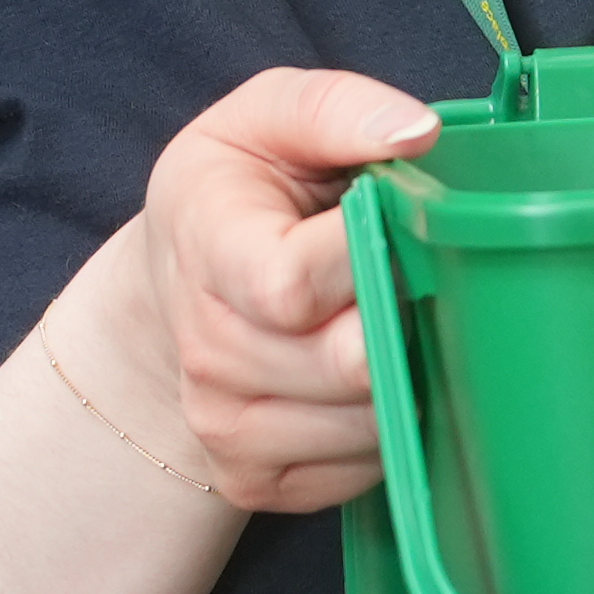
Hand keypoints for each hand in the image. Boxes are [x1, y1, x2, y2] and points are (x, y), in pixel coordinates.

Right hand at [127, 66, 444, 512]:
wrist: (177, 286)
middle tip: (416, 278)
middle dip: (407, 317)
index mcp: (207, 251)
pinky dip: (395, 426)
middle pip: (350, 363)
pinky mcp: (258, 482)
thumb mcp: (268, 119)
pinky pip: (367, 469)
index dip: (370, 259)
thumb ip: (335, 110)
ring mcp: (228, 427)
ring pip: (372, 423)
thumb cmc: (235, 196)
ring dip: (411, 374)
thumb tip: (413, 131)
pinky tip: (378, 374)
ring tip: (394, 320)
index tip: (400, 228)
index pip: (293, 286)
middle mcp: (207, 352)